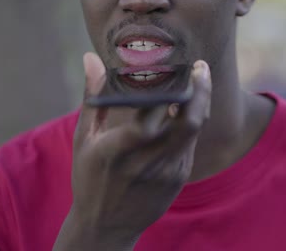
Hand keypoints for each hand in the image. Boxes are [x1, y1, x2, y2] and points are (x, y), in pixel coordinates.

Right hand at [54, 52, 211, 249]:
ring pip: (195, 130)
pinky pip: (190, 144)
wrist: (106, 226)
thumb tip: (92, 58)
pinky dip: (190, 123)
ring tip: (197, 82)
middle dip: (201, 90)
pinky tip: (184, 110)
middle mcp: (149, 161)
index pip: (153, 111)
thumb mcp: (84, 139)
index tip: (174, 63)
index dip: (168, 85)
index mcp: (120, 148)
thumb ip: (93, 98)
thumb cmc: (90, 178)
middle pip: (188, 121)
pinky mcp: (179, 179)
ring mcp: (168, 172)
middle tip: (201, 67)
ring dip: (199, 103)